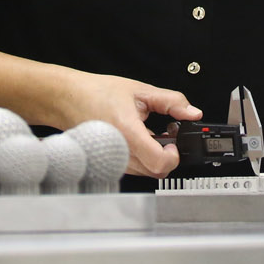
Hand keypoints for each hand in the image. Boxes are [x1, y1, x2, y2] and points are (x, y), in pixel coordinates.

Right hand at [60, 72, 199, 178]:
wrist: (70, 99)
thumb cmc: (98, 93)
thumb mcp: (140, 90)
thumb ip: (171, 101)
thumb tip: (192, 112)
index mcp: (128, 132)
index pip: (160, 162)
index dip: (174, 155)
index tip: (174, 142)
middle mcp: (120, 152)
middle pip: (157, 171)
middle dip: (168, 155)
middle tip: (166, 136)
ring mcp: (114, 161)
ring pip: (147, 173)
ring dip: (155, 157)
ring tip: (151, 134)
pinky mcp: (111, 164)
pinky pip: (135, 170)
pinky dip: (143, 159)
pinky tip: (139, 140)